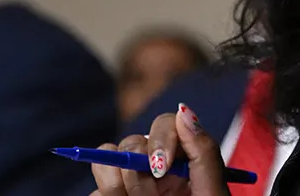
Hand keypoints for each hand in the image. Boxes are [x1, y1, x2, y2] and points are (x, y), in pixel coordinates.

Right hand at [91, 104, 229, 195]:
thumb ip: (203, 154)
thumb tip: (184, 111)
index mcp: (184, 164)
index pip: (164, 126)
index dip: (161, 139)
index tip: (163, 167)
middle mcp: (155, 173)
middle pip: (131, 143)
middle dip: (138, 168)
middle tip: (153, 194)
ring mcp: (130, 190)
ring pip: (107, 164)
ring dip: (118, 185)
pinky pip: (96, 193)